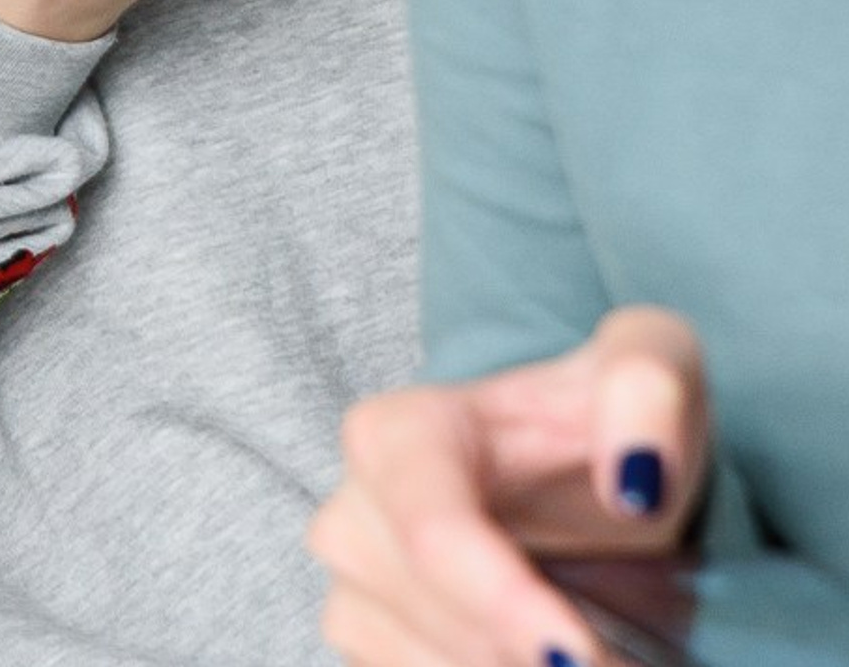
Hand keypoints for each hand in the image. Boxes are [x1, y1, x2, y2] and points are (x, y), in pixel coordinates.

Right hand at [308, 308, 712, 665]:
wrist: (573, 471)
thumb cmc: (602, 417)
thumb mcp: (650, 366)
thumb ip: (646, 392)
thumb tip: (635, 482)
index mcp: (401, 432)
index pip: (433, 532)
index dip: (504, 602)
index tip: (580, 655)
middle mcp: (354, 507)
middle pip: (442, 621)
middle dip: (535, 657)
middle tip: (626, 661)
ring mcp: (353, 582)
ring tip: (604, 656)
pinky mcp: (369, 640)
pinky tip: (538, 661)